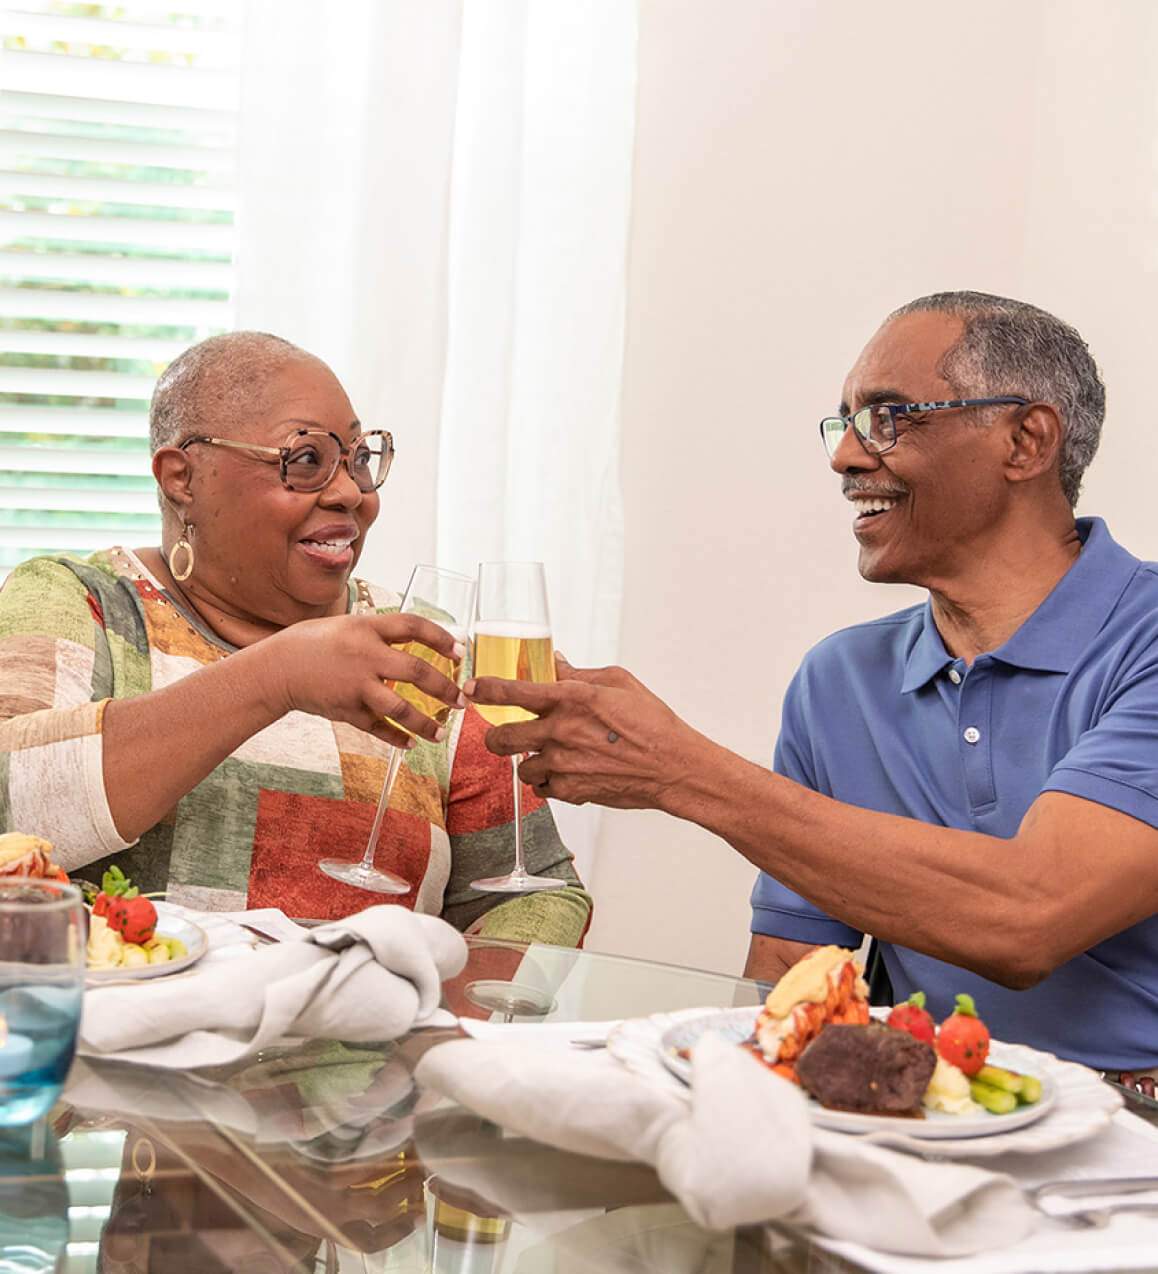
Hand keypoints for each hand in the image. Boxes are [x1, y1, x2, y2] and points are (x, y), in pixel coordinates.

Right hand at [255, 612, 465, 748]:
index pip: (413, 626)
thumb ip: (379, 633)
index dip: (441, 638)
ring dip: (425, 724)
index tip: (461, 652)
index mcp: (366, 628)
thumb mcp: (347, 625)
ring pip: (399, 708)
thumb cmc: (312, 643)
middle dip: (444, 688)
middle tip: (462, 700)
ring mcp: (355, 685)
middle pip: (415, 671)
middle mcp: (364, 655)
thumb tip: (415, 638)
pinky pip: (377, 727)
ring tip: (442, 733)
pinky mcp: (345, 709)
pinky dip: (395, 738)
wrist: (276, 668)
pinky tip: (410, 744)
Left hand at [464, 654, 700, 808]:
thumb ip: (579, 674)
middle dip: (498, 735)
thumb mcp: (619, 682)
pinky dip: (548, 782)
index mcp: (571, 699)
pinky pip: (541, 789)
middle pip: (500, 738)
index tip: (472, 689)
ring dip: (529, 760)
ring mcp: (563, 765)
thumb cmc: (653, 723)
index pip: (511, 692)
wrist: (674, 767)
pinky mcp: (571, 791)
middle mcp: (560, 732)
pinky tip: (567, 771)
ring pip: (520, 767)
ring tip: (551, 755)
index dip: (484, 689)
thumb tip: (555, 664)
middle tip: (506, 733)